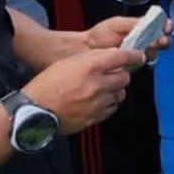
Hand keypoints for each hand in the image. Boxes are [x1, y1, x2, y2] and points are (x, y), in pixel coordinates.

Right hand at [21, 47, 142, 134]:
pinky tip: (98, 101)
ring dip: (115, 90)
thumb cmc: (48, 84)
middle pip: (125, 78)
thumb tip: (112, 56)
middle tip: (114, 75)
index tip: (138, 56)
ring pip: (119, 94)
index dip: (133, 55)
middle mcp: (97, 85)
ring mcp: (97, 103)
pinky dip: (109, 104)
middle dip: (122, 75)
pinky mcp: (95, 118)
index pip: (122, 57)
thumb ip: (92, 58)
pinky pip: (111, 109)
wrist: (35, 110)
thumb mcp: (68, 62)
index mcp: (90, 67)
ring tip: (102, 89)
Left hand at [84, 13, 172, 64]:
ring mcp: (139, 54)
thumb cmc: (100, 34)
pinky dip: (145, 63)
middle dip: (164, 40)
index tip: (167, 26)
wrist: (86, 49)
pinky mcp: (133, 66)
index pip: (160, 25)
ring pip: (155, 53)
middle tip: (160, 40)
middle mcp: (143, 40)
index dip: (166, 25)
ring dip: (155, 51)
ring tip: (149, 49)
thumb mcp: (117, 24)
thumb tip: (150, 21)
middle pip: (162, 41)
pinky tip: (141, 60)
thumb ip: (133, 23)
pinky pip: (144, 66)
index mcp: (141, 27)